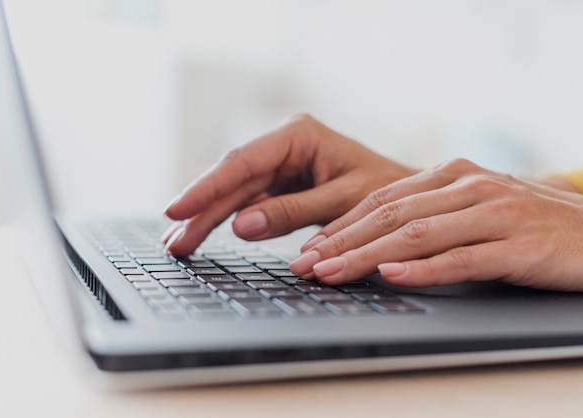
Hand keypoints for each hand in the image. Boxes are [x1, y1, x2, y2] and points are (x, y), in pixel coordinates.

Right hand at [163, 114, 416, 255]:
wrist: (410, 196)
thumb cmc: (388, 190)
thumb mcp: (343, 200)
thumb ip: (293, 211)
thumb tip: (241, 225)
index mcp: (299, 135)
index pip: (243, 162)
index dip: (207, 188)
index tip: (177, 210)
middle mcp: (285, 145)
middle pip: (232, 179)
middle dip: (200, 209)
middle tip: (173, 241)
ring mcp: (282, 165)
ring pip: (235, 192)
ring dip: (207, 217)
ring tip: (178, 244)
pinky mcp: (282, 184)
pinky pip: (249, 203)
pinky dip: (227, 220)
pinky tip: (202, 233)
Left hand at [289, 158, 582, 292]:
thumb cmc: (536, 224)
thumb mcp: (479, 207)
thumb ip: (434, 214)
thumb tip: (381, 242)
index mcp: (455, 175)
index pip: (383, 199)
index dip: (342, 224)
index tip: (311, 246)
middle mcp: (470, 187)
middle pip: (390, 214)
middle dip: (341, 241)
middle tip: (305, 264)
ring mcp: (495, 214)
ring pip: (417, 235)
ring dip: (367, 256)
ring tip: (332, 273)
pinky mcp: (519, 245)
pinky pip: (462, 258)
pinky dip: (423, 268)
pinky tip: (392, 276)